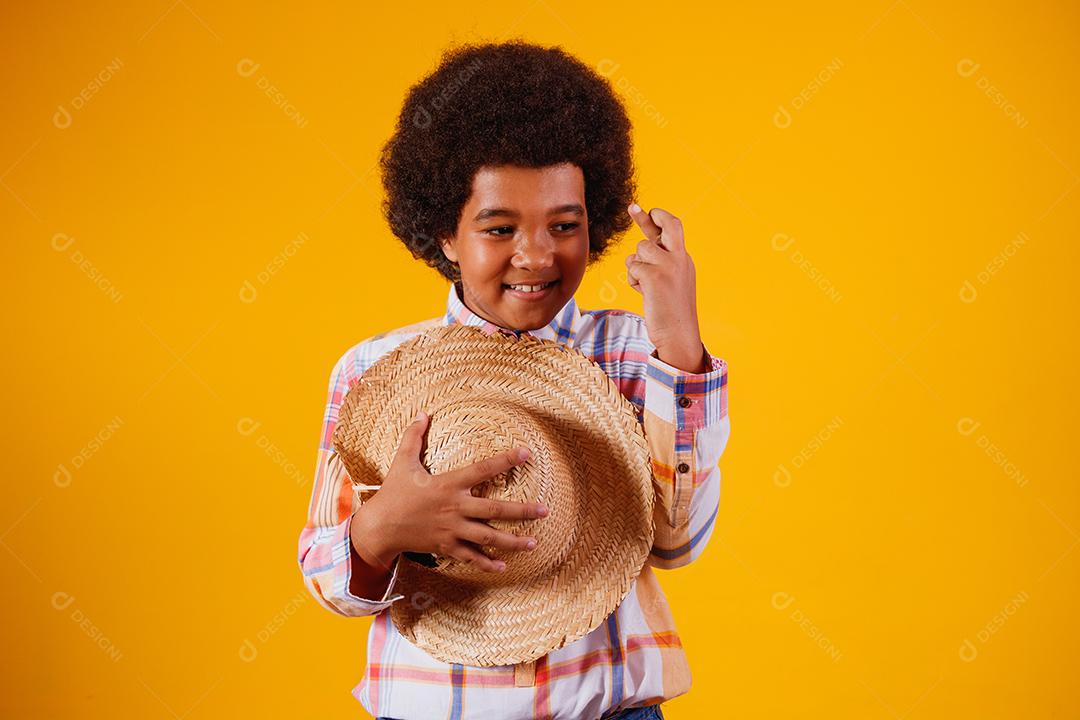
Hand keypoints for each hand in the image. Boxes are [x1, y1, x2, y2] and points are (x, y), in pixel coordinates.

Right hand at [349, 411, 548, 573]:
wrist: (379, 527)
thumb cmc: (393, 492)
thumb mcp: (402, 461)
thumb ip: (414, 437)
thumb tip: (423, 413)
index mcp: (448, 484)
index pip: (483, 469)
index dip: (506, 460)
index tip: (526, 453)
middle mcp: (455, 508)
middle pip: (494, 510)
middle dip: (522, 511)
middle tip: (544, 510)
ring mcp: (452, 530)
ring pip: (488, 537)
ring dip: (512, 541)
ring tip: (533, 542)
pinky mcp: (446, 546)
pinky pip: (471, 557)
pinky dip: (487, 563)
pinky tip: (503, 566)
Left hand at [625, 203, 707, 372]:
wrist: (679, 335)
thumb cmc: (671, 313)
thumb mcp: (669, 283)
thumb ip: (659, 264)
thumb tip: (641, 249)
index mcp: (684, 259)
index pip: (674, 229)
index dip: (659, 218)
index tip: (648, 210)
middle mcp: (680, 258)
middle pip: (667, 225)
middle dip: (648, 216)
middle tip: (632, 207)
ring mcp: (669, 265)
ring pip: (640, 249)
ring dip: (636, 266)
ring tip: (644, 285)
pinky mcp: (655, 276)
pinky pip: (633, 267)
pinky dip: (633, 279)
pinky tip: (642, 292)